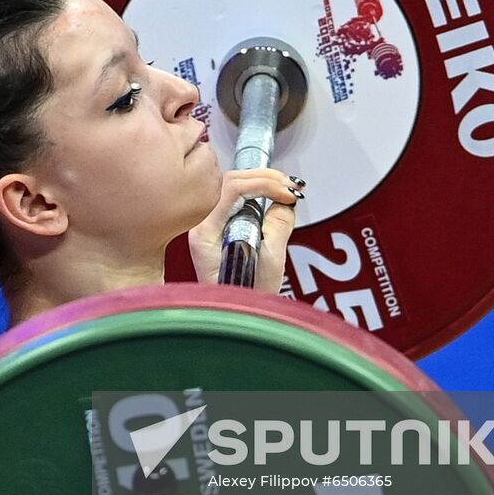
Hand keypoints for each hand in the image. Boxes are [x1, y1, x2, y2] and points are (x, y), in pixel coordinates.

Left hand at [188, 168, 304, 292]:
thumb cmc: (244, 299)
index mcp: (205, 233)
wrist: (235, 316)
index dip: (265, 185)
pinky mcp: (218, 227)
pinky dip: (257, 192)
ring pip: (232, 187)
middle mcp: (201, 225)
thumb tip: (285, 202)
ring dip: (262, 182)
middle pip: (230, 182)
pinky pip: (236, 199)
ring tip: (288, 190)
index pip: (232, 189)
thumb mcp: (269, 264)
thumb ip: (277, 227)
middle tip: (292, 187)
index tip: (289, 194)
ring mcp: (207, 225)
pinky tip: (275, 197)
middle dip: (265, 178)